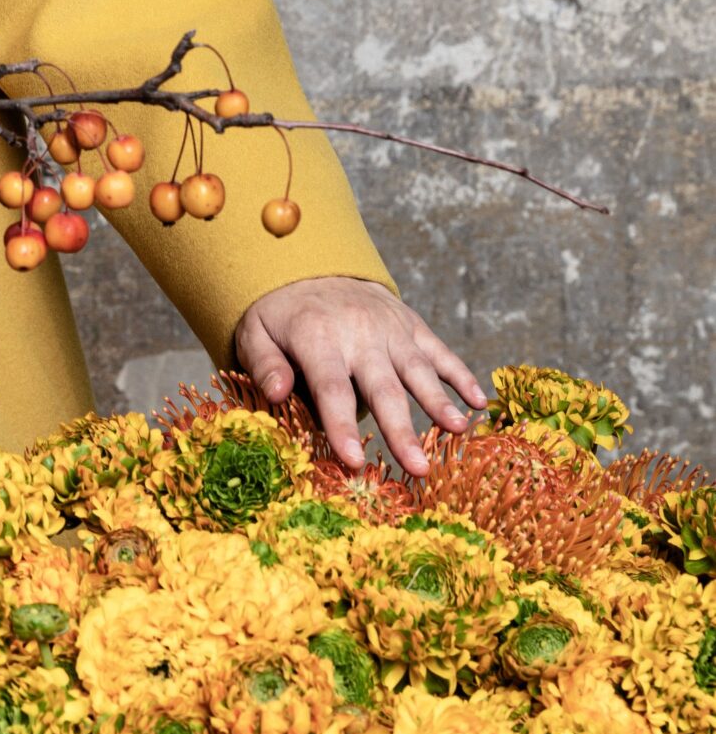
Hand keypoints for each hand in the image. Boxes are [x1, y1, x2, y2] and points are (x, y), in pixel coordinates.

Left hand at [233, 276, 487, 477]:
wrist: (311, 264)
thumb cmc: (279, 314)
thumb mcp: (254, 332)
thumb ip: (264, 364)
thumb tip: (277, 395)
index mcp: (317, 338)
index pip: (332, 388)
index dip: (342, 425)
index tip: (354, 461)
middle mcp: (359, 333)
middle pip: (383, 388)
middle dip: (401, 429)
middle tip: (419, 469)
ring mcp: (390, 328)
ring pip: (418, 370)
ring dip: (439, 402)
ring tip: (458, 432)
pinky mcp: (411, 325)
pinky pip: (440, 350)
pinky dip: (461, 375)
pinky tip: (479, 403)